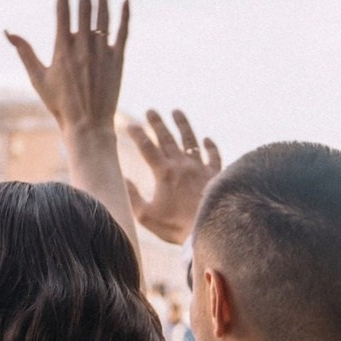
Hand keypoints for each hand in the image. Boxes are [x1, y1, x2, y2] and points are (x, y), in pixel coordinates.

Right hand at [7, 0, 127, 139]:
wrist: (87, 125)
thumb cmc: (59, 104)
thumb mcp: (37, 78)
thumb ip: (24, 51)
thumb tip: (8, 31)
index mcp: (62, 47)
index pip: (62, 8)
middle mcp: (82, 45)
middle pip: (84, 4)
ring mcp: (102, 51)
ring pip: (104, 13)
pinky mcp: (118, 60)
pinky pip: (123, 32)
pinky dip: (124, 14)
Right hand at [127, 109, 221, 245]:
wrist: (209, 229)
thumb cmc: (176, 227)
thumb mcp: (147, 216)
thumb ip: (133, 197)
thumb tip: (124, 179)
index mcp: (164, 173)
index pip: (147, 147)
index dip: (137, 134)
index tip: (130, 125)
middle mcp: (182, 165)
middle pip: (167, 138)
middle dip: (157, 123)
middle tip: (150, 110)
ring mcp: (200, 168)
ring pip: (190, 140)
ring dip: (182, 124)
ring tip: (176, 111)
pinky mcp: (216, 175)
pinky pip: (214, 156)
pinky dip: (210, 146)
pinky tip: (206, 140)